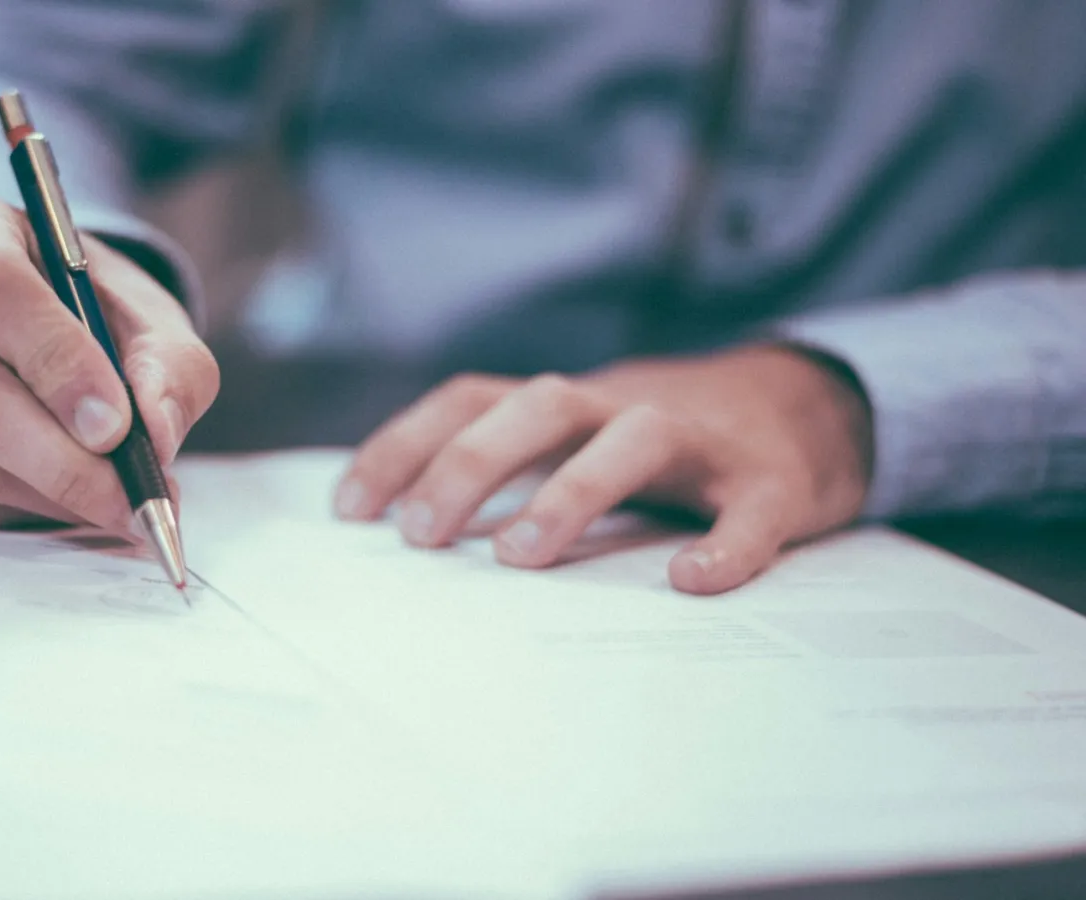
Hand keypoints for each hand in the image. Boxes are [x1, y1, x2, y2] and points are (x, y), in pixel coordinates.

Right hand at [0, 188, 217, 529]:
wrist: (36, 329)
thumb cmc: (91, 313)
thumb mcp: (151, 320)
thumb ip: (169, 367)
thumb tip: (156, 432)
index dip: (56, 364)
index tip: (115, 427)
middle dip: (61, 460)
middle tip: (130, 500)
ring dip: (46, 493)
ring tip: (113, 504)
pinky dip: (11, 508)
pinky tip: (58, 498)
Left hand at [334, 346, 872, 593]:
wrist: (811, 408)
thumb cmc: (663, 443)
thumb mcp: (577, 439)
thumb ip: (509, 468)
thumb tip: (404, 529)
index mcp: (567, 404)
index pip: (470, 400)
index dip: (405, 445)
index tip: (350, 510)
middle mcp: (623, 406)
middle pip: (539, 406)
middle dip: (471, 463)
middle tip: (420, 535)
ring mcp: (702, 440)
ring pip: (634, 438)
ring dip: (572, 490)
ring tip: (519, 556)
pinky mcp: (773, 481)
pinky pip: (751, 509)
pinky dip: (726, 543)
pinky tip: (693, 581)